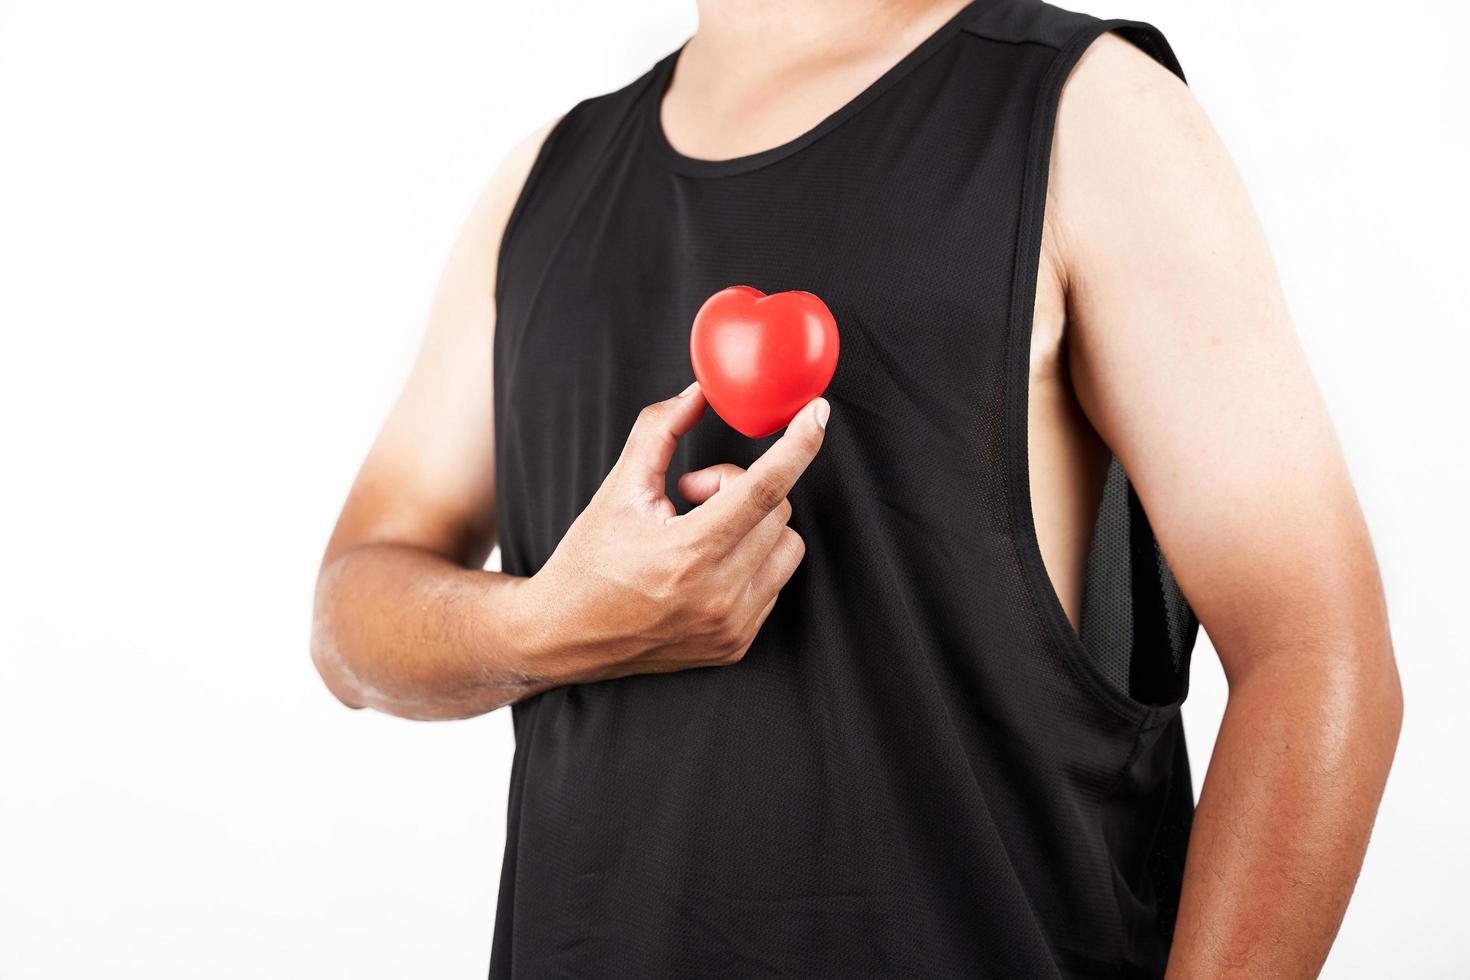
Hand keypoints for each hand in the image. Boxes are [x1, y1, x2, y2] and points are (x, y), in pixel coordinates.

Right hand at [519, 382, 829, 684]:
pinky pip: (774, 582)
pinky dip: (751, 561)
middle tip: (692, 496)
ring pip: (786, 545)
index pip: (762, 489)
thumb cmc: (589, 561)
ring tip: (702, 533)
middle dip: (740, 489)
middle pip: (776, 510)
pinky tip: (708, 566)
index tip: (817, 415)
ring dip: (755, 526)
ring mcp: (730, 626)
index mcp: (687, 553)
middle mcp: (717, 595)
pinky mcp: (736, 644)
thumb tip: (700, 391)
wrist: (565, 636)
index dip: (797, 446)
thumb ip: (660, 430)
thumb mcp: (619, 488)